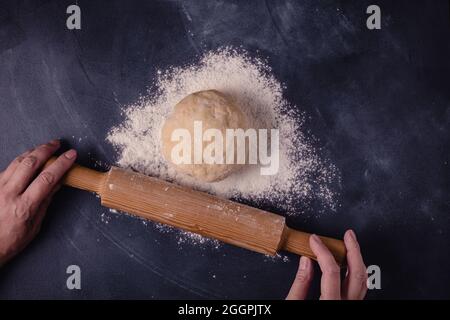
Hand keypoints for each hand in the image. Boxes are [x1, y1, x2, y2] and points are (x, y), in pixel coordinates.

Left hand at [0, 140, 76, 265]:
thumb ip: (45, 202)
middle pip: (30, 163)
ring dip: (32, 151)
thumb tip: (57, 184)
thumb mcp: (34, 226)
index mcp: (24, 206)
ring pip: (17, 162)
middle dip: (46, 149)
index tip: (71, 155)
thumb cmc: (9, 242)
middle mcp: (9, 194)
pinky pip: (7, 168)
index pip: (47, 178)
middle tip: (57, 144)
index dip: (61, 164)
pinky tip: (27, 159)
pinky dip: (20, 161)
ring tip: (43, 147)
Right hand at [286, 230, 366, 299]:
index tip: (314, 240)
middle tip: (348, 235)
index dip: (322, 252)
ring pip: (362, 281)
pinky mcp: (353, 305)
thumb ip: (300, 284)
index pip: (331, 271)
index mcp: (330, 303)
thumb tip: (305, 261)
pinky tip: (351, 264)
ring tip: (352, 245)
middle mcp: (346, 304)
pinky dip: (357, 272)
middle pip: (356, 273)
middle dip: (353, 250)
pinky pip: (360, 287)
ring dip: (358, 260)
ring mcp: (352, 306)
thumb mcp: (293, 304)